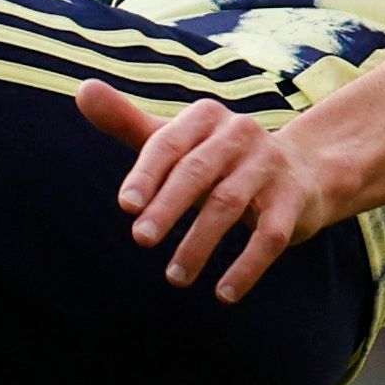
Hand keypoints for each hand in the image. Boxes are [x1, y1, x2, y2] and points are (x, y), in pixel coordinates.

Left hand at [76, 83, 340, 302]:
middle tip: (140, 240)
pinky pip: (269, 236)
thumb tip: (82, 91)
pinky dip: (246, 267)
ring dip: (199, 243)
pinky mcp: (293, 200)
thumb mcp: (176, 142)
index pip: (170, 143)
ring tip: (174, 277)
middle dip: (168, 207)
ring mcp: (269, 165)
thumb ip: (127, 123)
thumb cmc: (218, 161)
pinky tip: (223, 294)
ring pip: (228, 205)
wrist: (301, 173)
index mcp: (206, 117)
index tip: (127, 206)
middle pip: (198, 171)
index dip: (147, 174)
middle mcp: (240, 133)